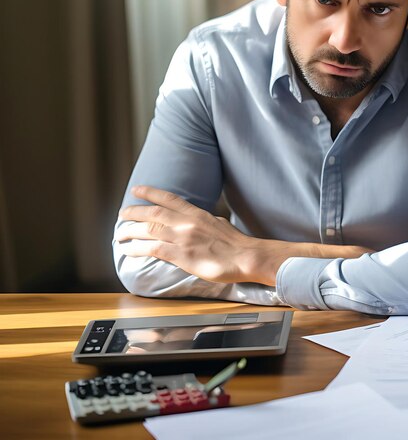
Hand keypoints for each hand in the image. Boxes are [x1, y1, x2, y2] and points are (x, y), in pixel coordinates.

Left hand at [116, 186, 373, 284]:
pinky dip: (140, 249)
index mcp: (196, 213)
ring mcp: (183, 239)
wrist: (247, 257)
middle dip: (133, 213)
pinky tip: (130, 251)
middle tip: (121, 214)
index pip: (169, 198)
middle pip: (153, 214)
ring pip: (149, 231)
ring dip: (131, 232)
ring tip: (120, 235)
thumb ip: (203, 220)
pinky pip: (154, 250)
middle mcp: (186, 223)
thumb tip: (197, 220)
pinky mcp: (181, 256)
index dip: (150, 192)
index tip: (137, 190)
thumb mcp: (218, 223)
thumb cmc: (236, 243)